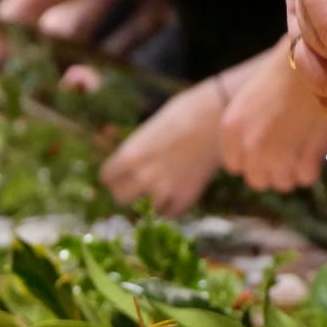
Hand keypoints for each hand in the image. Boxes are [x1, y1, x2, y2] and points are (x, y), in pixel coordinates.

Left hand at [101, 84, 223, 215]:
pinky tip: (177, 192)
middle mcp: (143, 177)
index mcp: (129, 156)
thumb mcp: (150, 129)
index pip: (107, 178)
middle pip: (121, 198)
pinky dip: (171, 207)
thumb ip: (136, 151)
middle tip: (139, 184)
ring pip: (146, 210)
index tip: (122, 174)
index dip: (115, 176)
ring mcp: (165, 190)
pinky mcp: (186, 198)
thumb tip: (128, 165)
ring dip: (151, 201)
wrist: (219, 117)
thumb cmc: (184, 112)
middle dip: (128, 192)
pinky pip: (170, 214)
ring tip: (162, 187)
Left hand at [220, 44, 326, 191]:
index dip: (252, 160)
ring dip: (294, 169)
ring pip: (282, 183)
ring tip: (304, 145)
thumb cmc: (288, 69)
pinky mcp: (305, 161)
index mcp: (231, 129)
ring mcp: (277, 158)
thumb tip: (258, 147)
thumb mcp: (252, 96)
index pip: (235, 165)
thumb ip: (249, 127)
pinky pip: (306, 178)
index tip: (267, 150)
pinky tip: (317, 145)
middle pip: (257, 179)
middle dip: (273, 169)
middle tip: (289, 150)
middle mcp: (249, 148)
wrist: (319, 60)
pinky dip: (313, 166)